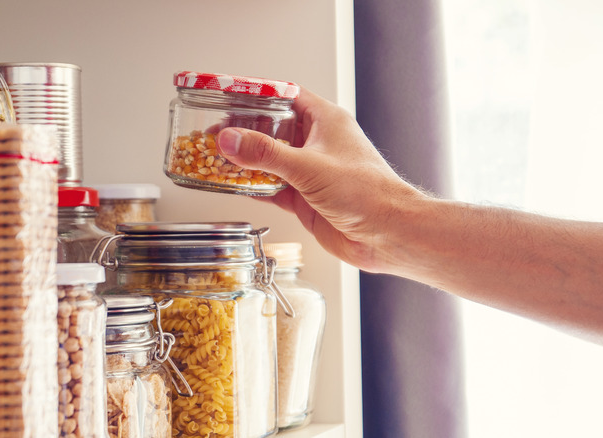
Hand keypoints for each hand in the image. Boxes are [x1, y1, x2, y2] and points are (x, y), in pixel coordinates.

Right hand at [216, 88, 428, 272]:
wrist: (387, 235)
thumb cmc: (367, 192)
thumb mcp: (308, 167)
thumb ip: (266, 154)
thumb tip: (230, 139)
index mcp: (325, 121)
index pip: (285, 95)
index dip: (257, 95)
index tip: (229, 96)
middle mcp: (317, 143)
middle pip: (273, 128)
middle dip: (244, 129)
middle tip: (215, 130)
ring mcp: (311, 171)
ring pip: (270, 159)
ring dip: (246, 160)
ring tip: (216, 156)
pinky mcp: (305, 197)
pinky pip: (272, 187)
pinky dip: (253, 186)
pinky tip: (234, 184)